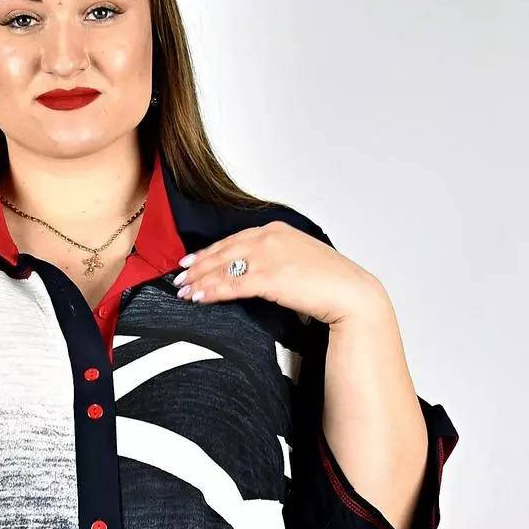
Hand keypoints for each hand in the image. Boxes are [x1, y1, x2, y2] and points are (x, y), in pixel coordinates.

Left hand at [172, 221, 385, 326]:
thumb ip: (277, 259)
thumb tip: (257, 273)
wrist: (350, 293)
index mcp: (277, 230)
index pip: (234, 239)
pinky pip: (232, 284)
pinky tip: (198, 298)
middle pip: (223, 251)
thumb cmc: (329, 282)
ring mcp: (269, 256)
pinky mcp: (269, 277)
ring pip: (223, 267)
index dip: (209, 251)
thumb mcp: (300, 260)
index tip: (191, 260)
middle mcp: (270, 238)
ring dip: (199, 280)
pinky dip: (212, 291)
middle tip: (178, 277)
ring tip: (183, 291)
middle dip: (198, 266)